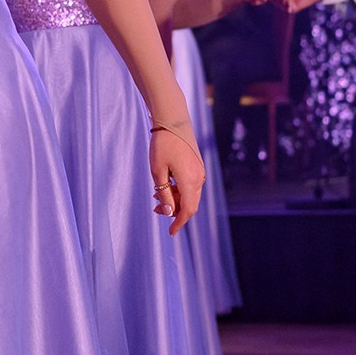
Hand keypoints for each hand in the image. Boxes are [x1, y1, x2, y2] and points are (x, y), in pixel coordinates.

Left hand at [148, 122, 206, 236]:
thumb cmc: (162, 145)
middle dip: (174, 211)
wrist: (172, 122)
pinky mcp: (197, 167)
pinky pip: (191, 186)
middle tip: (156, 210)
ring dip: (175, 200)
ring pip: (190, 195)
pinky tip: (165, 185)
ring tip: (156, 195)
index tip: (170, 232)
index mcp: (190, 181)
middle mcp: (199, 178)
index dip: (179, 223)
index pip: (188, 210)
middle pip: (190, 204)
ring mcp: (199, 172)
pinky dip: (179, 190)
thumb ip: (164, 194)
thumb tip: (169, 213)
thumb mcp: (157, 172)